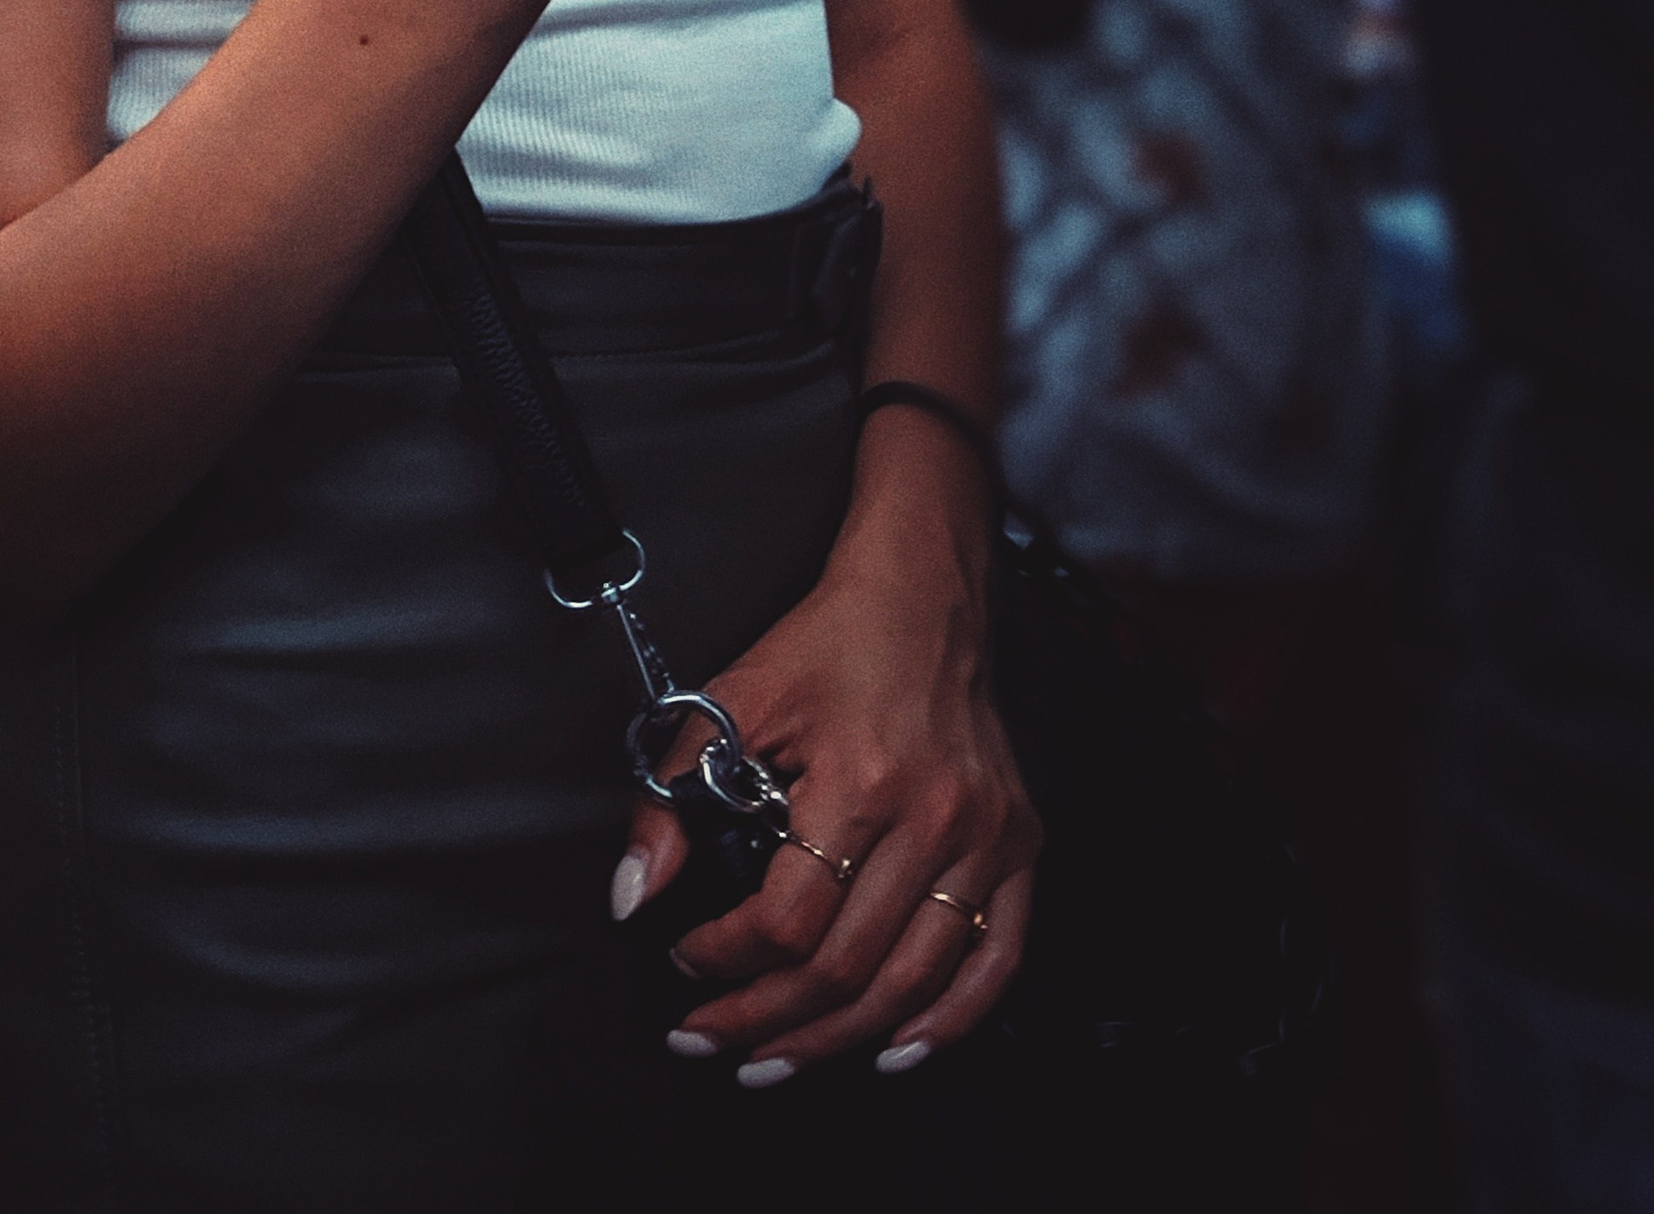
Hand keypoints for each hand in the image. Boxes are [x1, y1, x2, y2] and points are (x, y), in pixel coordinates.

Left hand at [616, 515, 1039, 1080]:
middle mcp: (932, 818)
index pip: (789, 921)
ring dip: (838, 1039)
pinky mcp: (1019, 844)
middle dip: (765, 1019)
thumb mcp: (733, 698)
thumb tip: (633, 896)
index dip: (727, 960)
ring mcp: (985, 837)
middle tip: (714, 1039)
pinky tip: (898, 1047)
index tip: (689, 961)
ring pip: (912, 982)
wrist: (925, 595)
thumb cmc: (831, 643)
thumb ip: (669, 794)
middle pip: (846, 968)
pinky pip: (996, 959)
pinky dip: (950, 1020)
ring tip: (778, 1059)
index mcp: (860, 780)